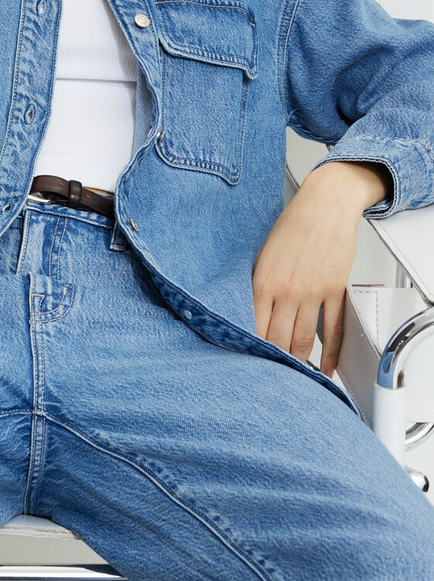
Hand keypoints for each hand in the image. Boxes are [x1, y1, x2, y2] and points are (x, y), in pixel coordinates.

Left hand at [251, 161, 388, 376]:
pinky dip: (329, 354)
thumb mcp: (261, 256)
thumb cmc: (292, 226)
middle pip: (276, 339)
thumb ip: (255, 286)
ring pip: (302, 339)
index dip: (249, 349)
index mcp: (262, 282)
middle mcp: (287, 290)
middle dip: (272, 361)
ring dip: (297, 360)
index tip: (246, 362)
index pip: (252, 327)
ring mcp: (312, 292)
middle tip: (269, 375)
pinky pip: (332, 330)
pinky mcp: (334, 291)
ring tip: (294, 374)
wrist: (324, 206)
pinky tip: (325, 368)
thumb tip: (247, 313)